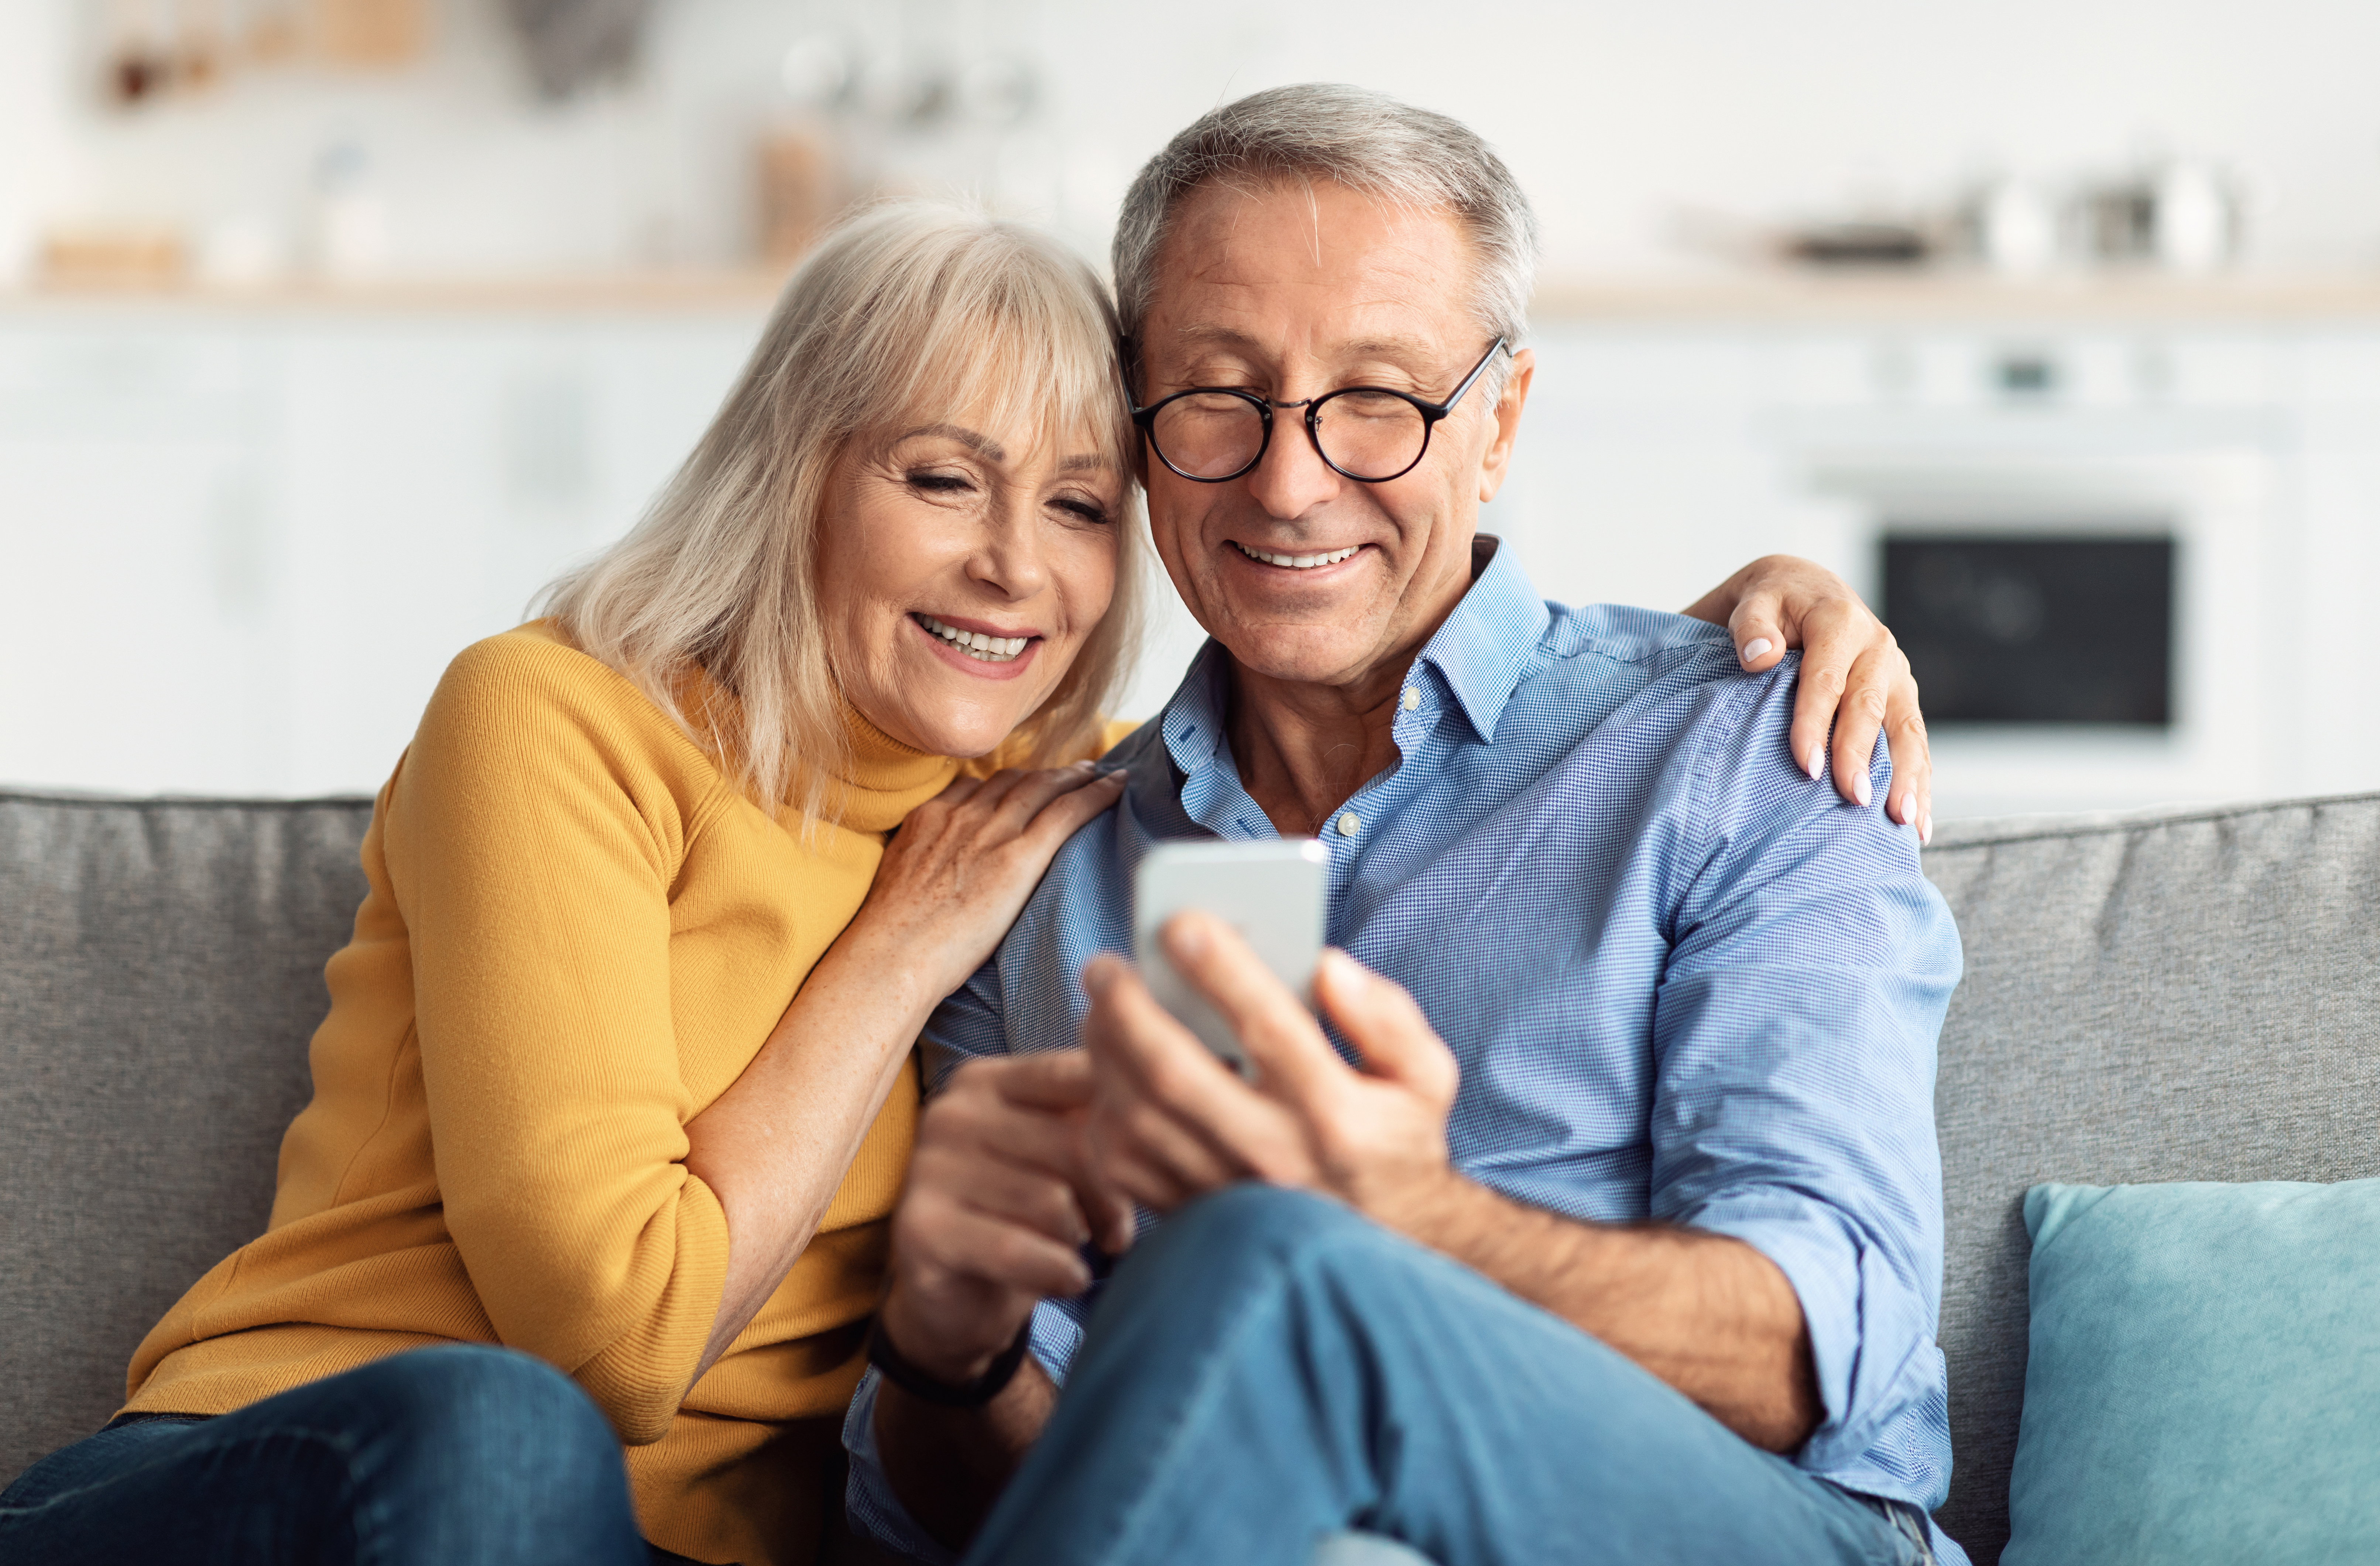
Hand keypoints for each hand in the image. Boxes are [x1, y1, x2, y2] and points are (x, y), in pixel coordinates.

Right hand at [853, 764, 1126, 1003]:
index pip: (974, 785)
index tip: (1025, 784)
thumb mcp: (900, 882)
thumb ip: (925, 865)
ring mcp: (990, 832)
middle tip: (1074, 771)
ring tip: (1098, 774)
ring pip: (1043, 787)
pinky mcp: (1017, 856)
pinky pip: (1066, 812)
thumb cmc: (892, 938)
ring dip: (1075, 776)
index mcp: (929, 818)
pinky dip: (1096, 793)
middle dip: (1045, 773)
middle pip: (1012, 780)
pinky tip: (1117, 785)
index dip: (1006, 783)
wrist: (892, 953)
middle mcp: (961, 815)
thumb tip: (942, 880)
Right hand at [879, 1052, 1135, 1383]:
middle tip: (1121, 1230)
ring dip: (1081, 1236)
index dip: (1132, 1129)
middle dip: (1114, 1194)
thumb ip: (1095, 1119)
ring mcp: (928, 1168)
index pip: (1082, 1077)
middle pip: (1073, 1141)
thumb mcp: (1057, 1157)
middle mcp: (950, 1112)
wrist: (952, 1300)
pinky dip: (1058, 1271)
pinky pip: (1017, 1248)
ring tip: (1081, 1249)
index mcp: (986, 1079)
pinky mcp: (921, 1228)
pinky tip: (1070, 1280)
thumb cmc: (1020, 1216)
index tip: (1151, 1169)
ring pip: (1051, 1199)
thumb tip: (1171, 1103)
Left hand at [1080, 913, 1460, 1236]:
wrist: (1388, 1245)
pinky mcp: (1192, 1215)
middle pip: (1174, 1074)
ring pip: (1136, 1119)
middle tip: (1106, 965)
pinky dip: (1102, 1114)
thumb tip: (1327, 967)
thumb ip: (1387, 1018)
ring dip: (1104, 1054)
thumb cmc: (1397, 1142)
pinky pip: (1123, 1166)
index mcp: (1335, 1112)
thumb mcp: (1425, 1077)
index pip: (1268, 1027)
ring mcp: (1225, 1192)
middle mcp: (1274, 1155)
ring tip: (1098, 1008)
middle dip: (1127, 1008)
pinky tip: (1108, 1074)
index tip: (1180, 920)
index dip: (1220, 968)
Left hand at [1682, 555, 1931, 841]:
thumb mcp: (1755, 603)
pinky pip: (1916, 743)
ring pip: (1907, 729)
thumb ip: (1752, 627)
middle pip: (1869, 707)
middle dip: (1862, 756)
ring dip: (1906, 776)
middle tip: (1854, 799)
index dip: (1816, 724)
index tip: (1807, 767)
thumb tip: (1759, 657)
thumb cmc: (1773, 605)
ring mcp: (1896, 676)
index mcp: (1840, 623)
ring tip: (1901, 820)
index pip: (1827, 679)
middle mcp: (1877, 648)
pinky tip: (1919, 823)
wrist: (1805, 590)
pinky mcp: (1902, 699)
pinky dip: (1920, 782)